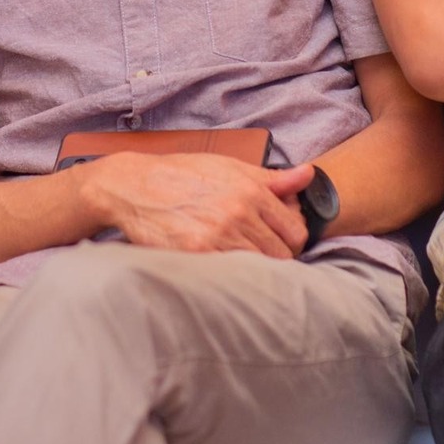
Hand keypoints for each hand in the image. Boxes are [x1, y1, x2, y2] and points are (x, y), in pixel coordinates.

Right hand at [79, 155, 312, 258]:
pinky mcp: (197, 253)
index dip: (292, 239)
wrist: (135, 186)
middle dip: (277, 257)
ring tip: (242, 262)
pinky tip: (224, 267)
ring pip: (259, 267)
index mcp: (251, 190)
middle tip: (261, 254)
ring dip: (255, 269)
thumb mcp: (228, 167)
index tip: (280, 240)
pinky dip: (233, 275)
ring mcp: (218, 235)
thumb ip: (271, 178)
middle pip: (282, 254)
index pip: (296, 230)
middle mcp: (239, 212)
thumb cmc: (182, 174)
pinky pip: (232, 274)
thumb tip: (308, 175)